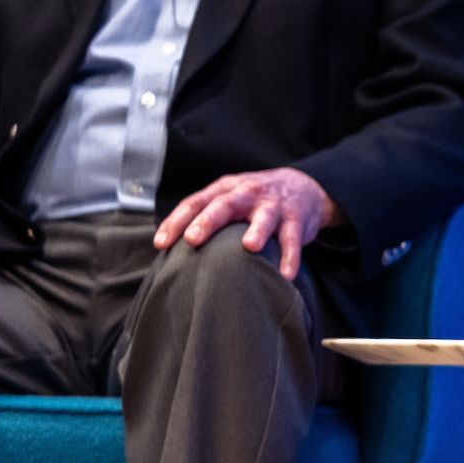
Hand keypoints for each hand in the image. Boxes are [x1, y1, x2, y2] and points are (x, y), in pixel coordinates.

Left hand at [155, 168, 346, 279]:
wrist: (303, 187)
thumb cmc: (254, 201)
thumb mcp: (229, 199)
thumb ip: (205, 216)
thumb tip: (168, 250)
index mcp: (225, 190)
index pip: (196, 202)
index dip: (177, 221)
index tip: (161, 243)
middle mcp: (248, 193)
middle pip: (226, 204)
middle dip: (209, 220)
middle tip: (193, 239)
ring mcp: (274, 205)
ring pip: (265, 216)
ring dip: (258, 230)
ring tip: (250, 247)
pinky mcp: (296, 219)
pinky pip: (293, 239)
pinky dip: (290, 257)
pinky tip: (285, 275)